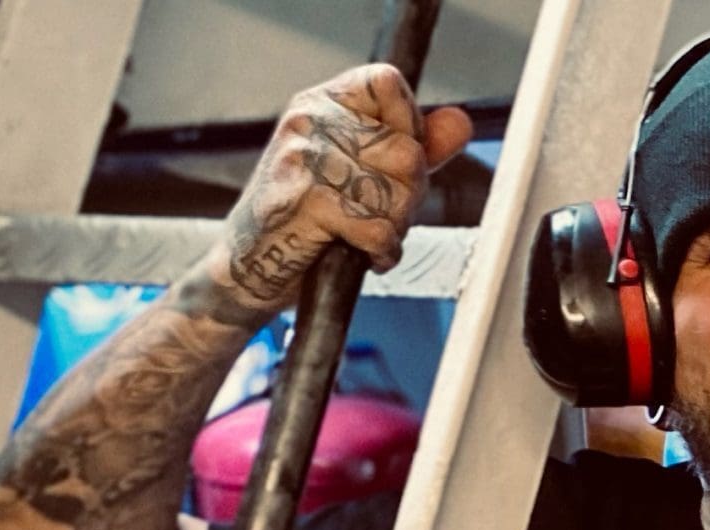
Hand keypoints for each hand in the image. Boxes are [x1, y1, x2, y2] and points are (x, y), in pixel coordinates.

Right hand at [209, 64, 472, 318]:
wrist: (247, 265)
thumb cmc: (307, 219)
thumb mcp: (362, 173)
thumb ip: (415, 147)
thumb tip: (462, 123)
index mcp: (322, 103)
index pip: (387, 83)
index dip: (409, 127)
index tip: (395, 164)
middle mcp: (309, 121)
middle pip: (407, 152)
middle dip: (409, 197)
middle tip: (383, 215)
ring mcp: (303, 160)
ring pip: (396, 193)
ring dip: (394, 228)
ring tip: (369, 236)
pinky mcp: (303, 203)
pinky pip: (378, 228)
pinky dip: (383, 252)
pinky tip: (366, 255)